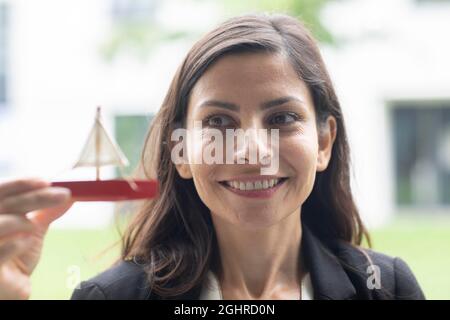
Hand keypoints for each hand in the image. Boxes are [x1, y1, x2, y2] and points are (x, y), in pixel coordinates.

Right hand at [0, 178, 72, 298]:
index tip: (47, 181)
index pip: (2, 191)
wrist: (10, 289)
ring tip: (33, 227)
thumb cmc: (15, 257)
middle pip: (4, 203)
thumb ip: (47, 211)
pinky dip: (16, 244)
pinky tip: (25, 243)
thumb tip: (69, 194)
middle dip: (35, 197)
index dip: (21, 183)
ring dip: (22, 222)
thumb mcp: (33, 230)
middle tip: (64, 195)